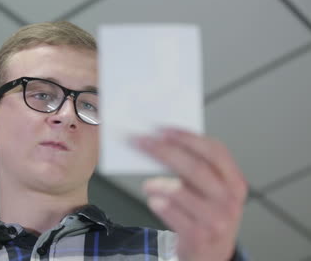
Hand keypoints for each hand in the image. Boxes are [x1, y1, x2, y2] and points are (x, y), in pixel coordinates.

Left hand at [133, 127, 247, 260]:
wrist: (212, 257)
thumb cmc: (208, 215)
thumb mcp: (213, 191)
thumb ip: (197, 168)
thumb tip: (163, 142)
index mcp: (235, 182)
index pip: (215, 151)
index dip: (188, 137)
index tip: (163, 129)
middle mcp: (229, 200)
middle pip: (194, 167)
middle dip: (164, 151)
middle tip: (142, 142)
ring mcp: (216, 220)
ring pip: (178, 190)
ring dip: (157, 183)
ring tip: (148, 185)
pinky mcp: (198, 236)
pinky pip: (169, 211)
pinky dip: (157, 203)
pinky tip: (154, 201)